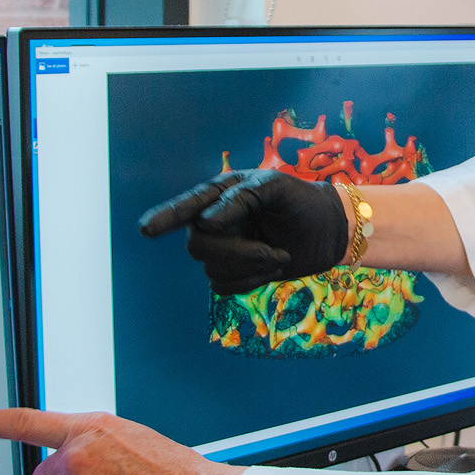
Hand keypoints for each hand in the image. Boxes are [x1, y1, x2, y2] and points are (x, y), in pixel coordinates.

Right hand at [138, 169, 349, 293]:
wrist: (328, 231)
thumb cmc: (303, 201)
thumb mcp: (277, 187)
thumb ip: (241, 197)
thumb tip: (206, 222)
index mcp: (222, 194)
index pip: (186, 207)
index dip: (164, 217)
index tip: (146, 230)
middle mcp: (215, 221)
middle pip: (198, 247)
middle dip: (236, 254)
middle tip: (271, 252)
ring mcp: (224, 248)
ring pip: (212, 270)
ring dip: (250, 268)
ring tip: (279, 255)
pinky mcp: (235, 272)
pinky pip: (223, 287)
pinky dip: (250, 283)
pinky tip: (271, 269)